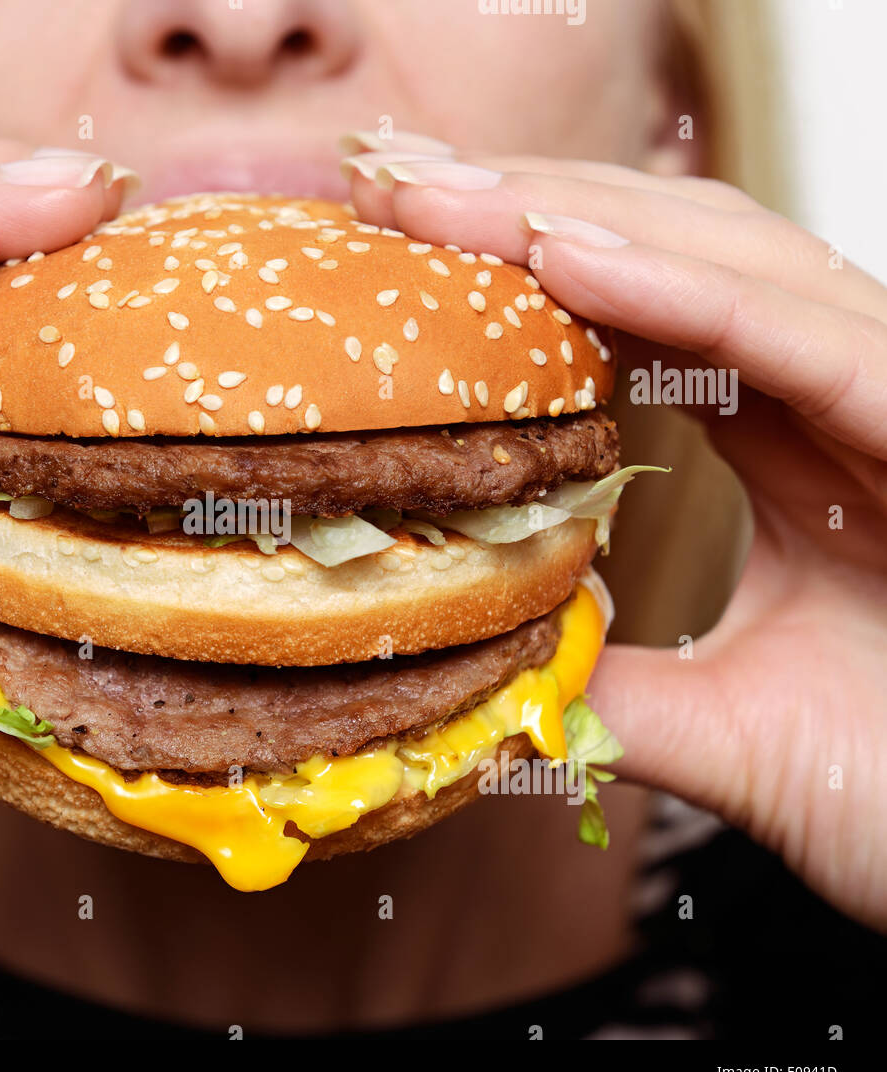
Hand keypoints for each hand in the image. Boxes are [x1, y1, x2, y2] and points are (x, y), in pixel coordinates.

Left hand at [344, 141, 886, 930]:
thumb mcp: (730, 726)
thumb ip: (620, 680)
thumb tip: (502, 656)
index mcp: (802, 443)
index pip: (647, 320)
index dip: (526, 275)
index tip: (402, 256)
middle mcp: (845, 393)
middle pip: (670, 258)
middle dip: (525, 213)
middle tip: (388, 188)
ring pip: (726, 264)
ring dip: (573, 221)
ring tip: (438, 200)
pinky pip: (796, 336)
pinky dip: (676, 288)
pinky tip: (558, 252)